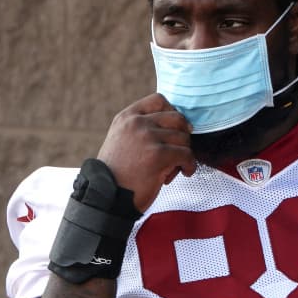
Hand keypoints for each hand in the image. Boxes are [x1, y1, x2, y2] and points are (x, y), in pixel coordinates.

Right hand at [96, 93, 195, 211]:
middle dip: (183, 135)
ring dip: (184, 154)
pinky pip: (187, 155)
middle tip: (179, 152)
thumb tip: (176, 126)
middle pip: (177, 118)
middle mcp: (136, 123)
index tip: (176, 129)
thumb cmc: (118, 174)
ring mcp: (147, 137)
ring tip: (174, 168)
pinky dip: (190, 165)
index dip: (173, 113)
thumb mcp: (122, 140)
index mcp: (127, 117)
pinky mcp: (158, 155)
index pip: (159, 100)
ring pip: (184, 138)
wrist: (107, 197)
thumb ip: (141, 128)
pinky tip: (184, 172)